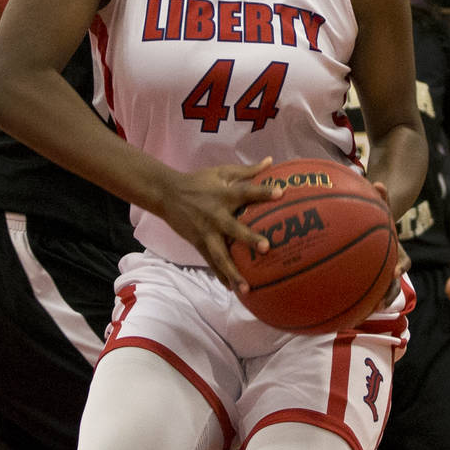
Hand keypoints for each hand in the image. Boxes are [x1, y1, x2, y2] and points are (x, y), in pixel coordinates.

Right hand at [159, 157, 280, 291]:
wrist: (167, 193)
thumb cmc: (199, 181)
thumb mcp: (221, 172)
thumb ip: (247, 170)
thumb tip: (271, 161)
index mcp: (223, 194)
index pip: (246, 192)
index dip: (262, 192)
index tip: (281, 193)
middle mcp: (216, 215)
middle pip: (233, 228)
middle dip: (249, 238)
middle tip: (267, 248)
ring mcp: (206, 232)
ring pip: (220, 255)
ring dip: (233, 272)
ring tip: (246, 288)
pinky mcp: (198, 243)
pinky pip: (211, 262)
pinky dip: (220, 275)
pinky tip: (232, 289)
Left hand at [370, 181, 407, 306]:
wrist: (377, 225)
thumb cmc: (377, 216)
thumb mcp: (381, 206)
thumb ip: (382, 196)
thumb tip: (378, 182)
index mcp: (397, 251)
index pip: (404, 263)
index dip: (400, 267)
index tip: (394, 272)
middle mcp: (392, 265)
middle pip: (395, 283)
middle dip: (389, 292)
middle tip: (381, 300)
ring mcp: (383, 273)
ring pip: (384, 291)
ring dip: (377, 301)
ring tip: (367, 311)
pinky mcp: (372, 278)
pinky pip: (369, 290)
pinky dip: (362, 298)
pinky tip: (346, 305)